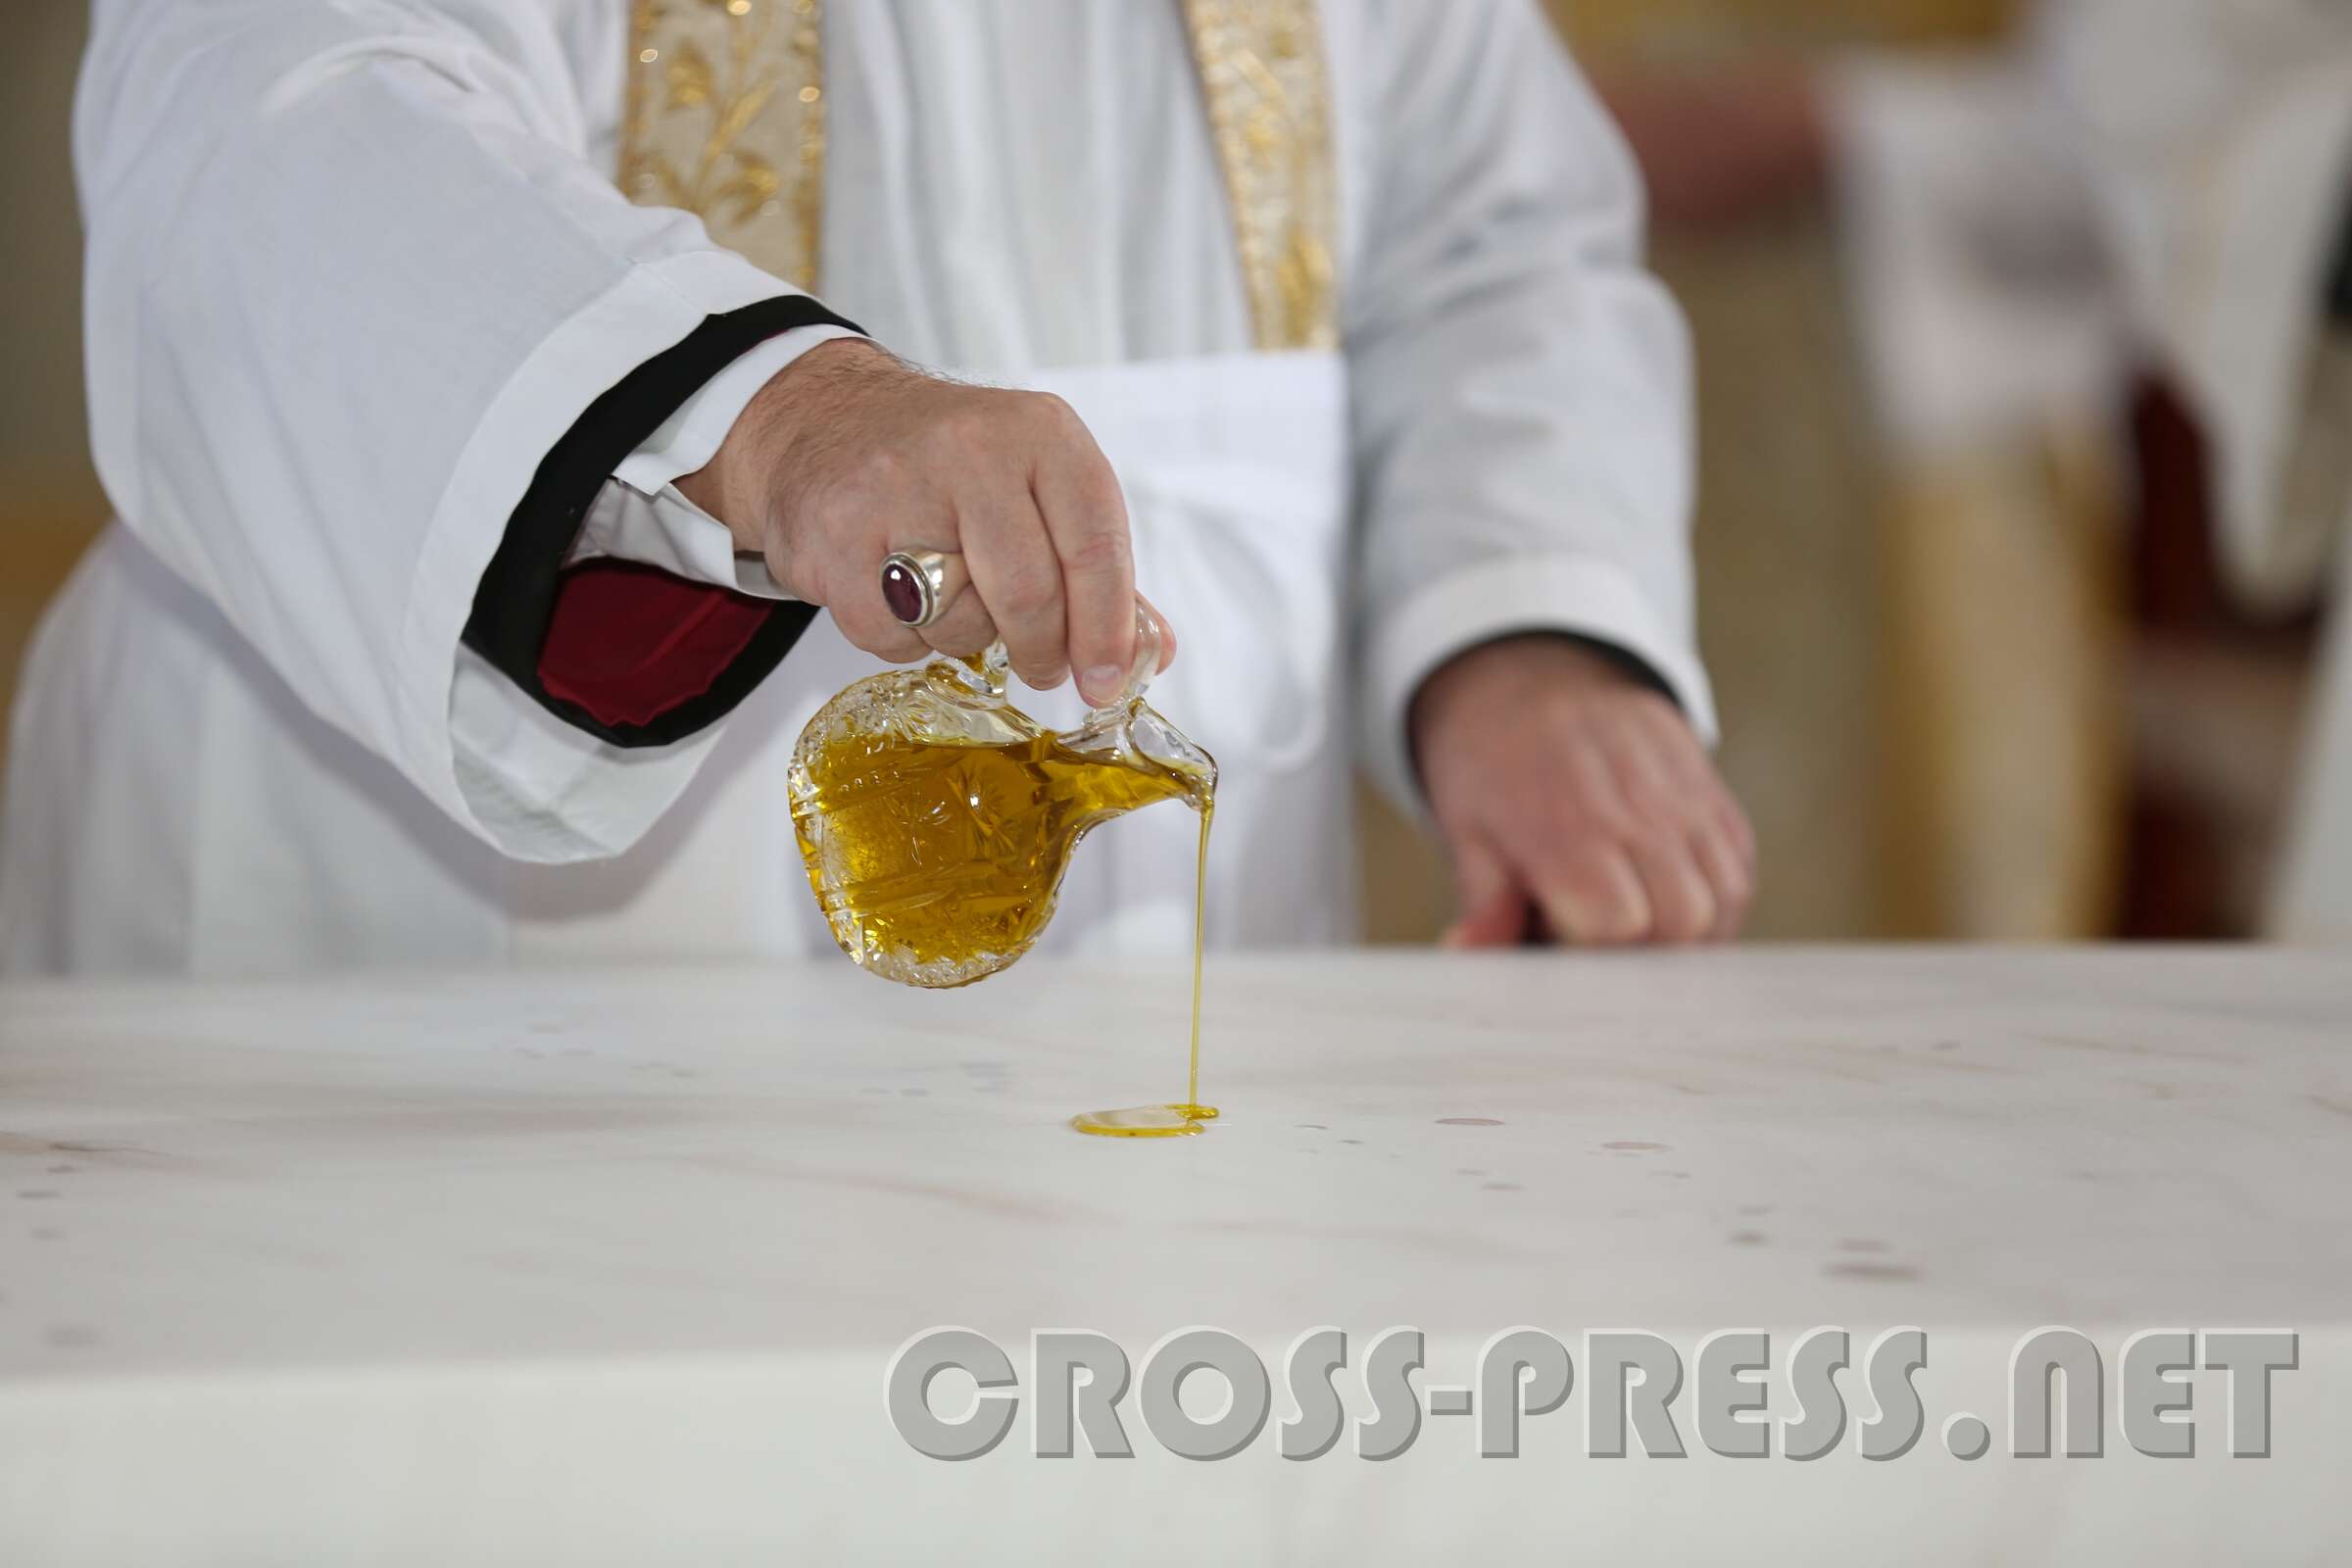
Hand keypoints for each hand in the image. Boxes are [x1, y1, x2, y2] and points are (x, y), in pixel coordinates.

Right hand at [677, 338, 1167, 704]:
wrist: (827, 420)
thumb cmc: (950, 465)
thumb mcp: (1036, 483)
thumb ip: (1095, 565)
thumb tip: (1154, 650)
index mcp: (1039, 433)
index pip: (1094, 545)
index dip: (1107, 629)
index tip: (1107, 681)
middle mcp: (970, 448)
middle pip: (1029, 595)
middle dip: (1042, 651)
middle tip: (1042, 667)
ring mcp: (894, 489)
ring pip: (960, 622)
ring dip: (966, 637)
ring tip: (952, 596)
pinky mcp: (833, 535)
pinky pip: (892, 637)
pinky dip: (905, 640)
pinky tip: (901, 597)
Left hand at [1410, 636, 1754, 945]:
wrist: (1535, 679)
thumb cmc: (1495, 767)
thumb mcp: (1468, 833)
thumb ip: (1485, 902)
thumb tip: (1468, 952)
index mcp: (1569, 825)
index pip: (1617, 927)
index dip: (1588, 950)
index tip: (1557, 934)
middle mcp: (1638, 810)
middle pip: (1680, 923)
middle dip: (1640, 950)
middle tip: (1596, 933)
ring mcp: (1685, 798)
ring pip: (1722, 902)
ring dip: (1685, 932)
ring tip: (1634, 922)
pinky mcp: (1713, 793)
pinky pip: (1739, 870)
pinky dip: (1714, 900)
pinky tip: (1666, 895)